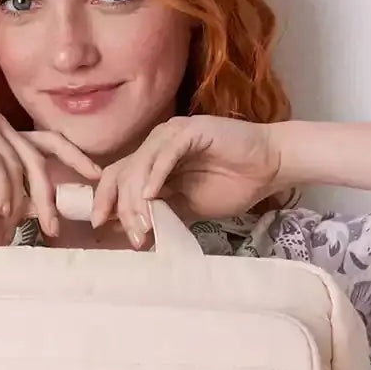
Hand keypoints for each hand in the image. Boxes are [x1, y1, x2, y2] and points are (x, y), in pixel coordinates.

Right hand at [0, 92, 99, 238]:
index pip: (49, 146)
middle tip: (55, 225)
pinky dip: (0, 185)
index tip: (92, 185)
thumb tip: (4, 224)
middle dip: (51, 194)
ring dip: (21, 197)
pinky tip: (0, 205)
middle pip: (41, 158)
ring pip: (19, 163)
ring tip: (21, 222)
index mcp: (2, 136)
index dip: (75, 161)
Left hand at [90, 115, 284, 246]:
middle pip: (121, 172)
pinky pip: (165, 153)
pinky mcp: (191, 131)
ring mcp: (172, 135)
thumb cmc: (232, 185)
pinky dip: (155, 175)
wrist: (269, 168)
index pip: (116, 177)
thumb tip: (131, 232)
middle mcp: (156, 144)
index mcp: (152, 160)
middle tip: (135, 237)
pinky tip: (152, 196)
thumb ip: (159, 214)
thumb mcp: (186, 207)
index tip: (101, 227)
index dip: (104, 201)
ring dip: (137, 199)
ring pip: (139, 165)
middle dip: (121, 208)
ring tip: (145, 226)